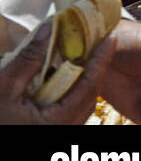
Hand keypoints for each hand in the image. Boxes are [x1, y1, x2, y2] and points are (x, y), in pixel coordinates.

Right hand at [0, 21, 114, 123]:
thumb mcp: (3, 88)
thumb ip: (28, 60)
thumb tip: (48, 29)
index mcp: (60, 122)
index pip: (91, 85)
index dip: (102, 59)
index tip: (111, 38)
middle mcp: (67, 129)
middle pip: (91, 94)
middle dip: (95, 67)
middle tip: (97, 42)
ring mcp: (62, 131)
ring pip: (82, 102)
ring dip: (82, 78)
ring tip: (80, 55)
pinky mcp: (54, 130)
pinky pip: (71, 108)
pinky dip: (71, 90)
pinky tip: (60, 76)